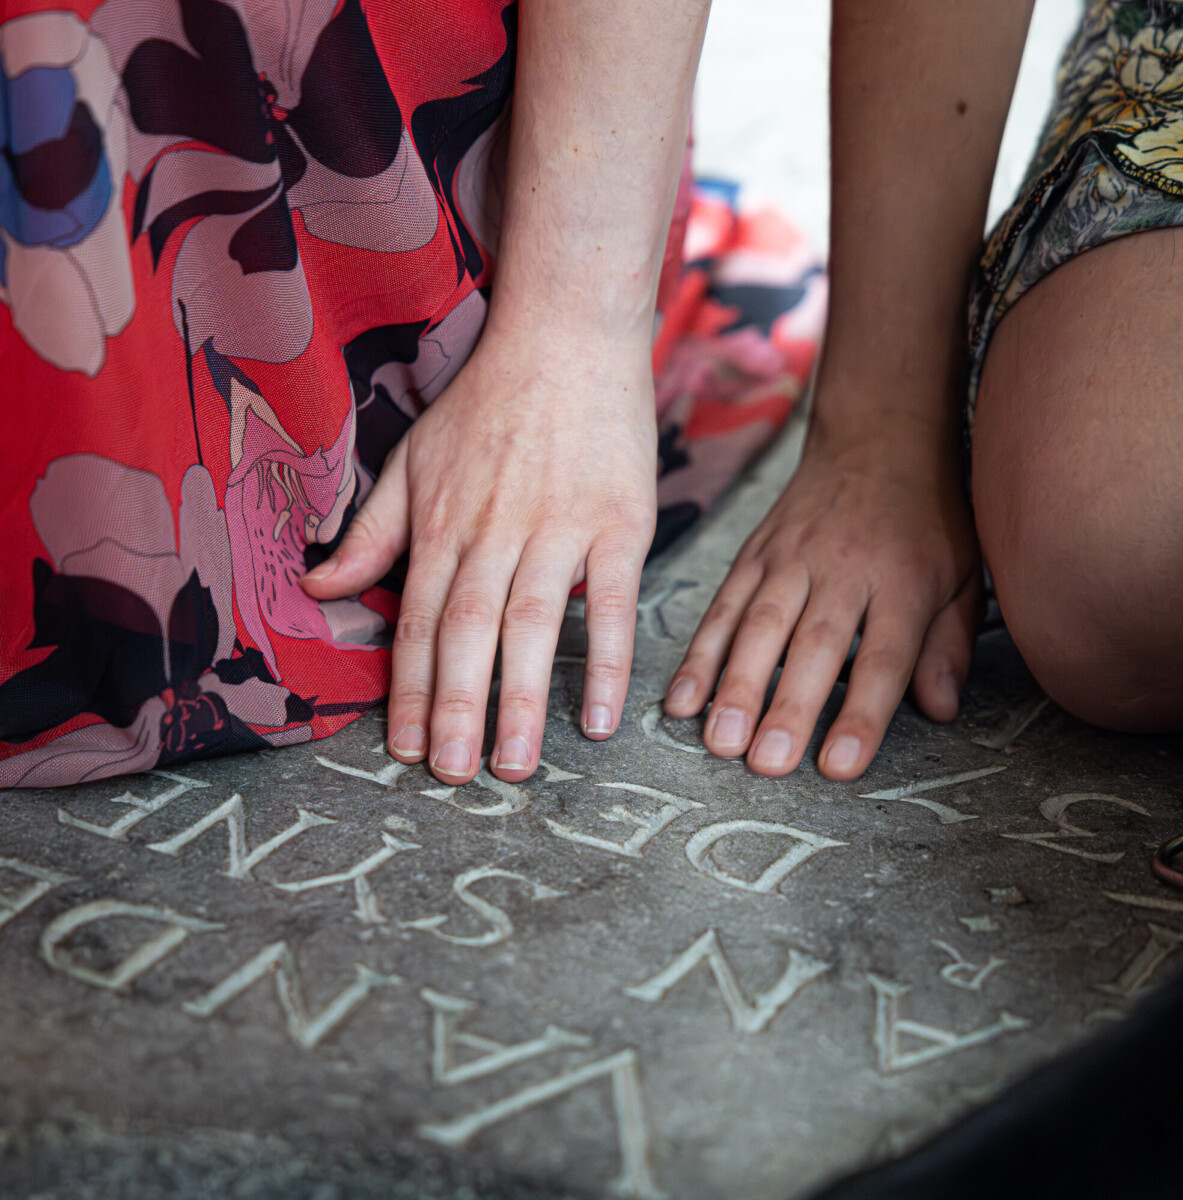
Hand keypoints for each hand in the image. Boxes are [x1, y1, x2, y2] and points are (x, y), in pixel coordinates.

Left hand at [302, 329, 657, 784]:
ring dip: (521, 699)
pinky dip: (604, 660)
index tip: (403, 748)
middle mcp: (491, 533)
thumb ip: (370, 530)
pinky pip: (609, 602)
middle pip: (466, 634)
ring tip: (517, 766)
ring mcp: (557, 528)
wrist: (566, 337)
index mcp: (440, 524)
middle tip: (455, 776)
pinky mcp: (617, 522)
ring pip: (530, 626)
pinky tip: (600, 716)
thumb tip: (318, 587)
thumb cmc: (486, 402)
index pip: (414, 621)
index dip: (405, 690)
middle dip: (456, 710)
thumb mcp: (412, 459)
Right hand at [663, 417, 981, 779]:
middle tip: (766, 762)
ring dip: (736, 686)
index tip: (839, 765)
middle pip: (813, 645)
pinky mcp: (754, 555)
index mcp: (902, 581)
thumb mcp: (963, 573)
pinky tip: (684, 699)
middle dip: (786, 706)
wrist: (877, 436)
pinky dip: (701, 655)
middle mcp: (843, 569)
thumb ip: (948, 643)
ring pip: (758, 627)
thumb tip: (939, 710)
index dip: (861, 713)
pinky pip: (722, 607)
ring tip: (719, 740)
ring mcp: (790, 559)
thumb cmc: (926, 516)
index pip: (883, 657)